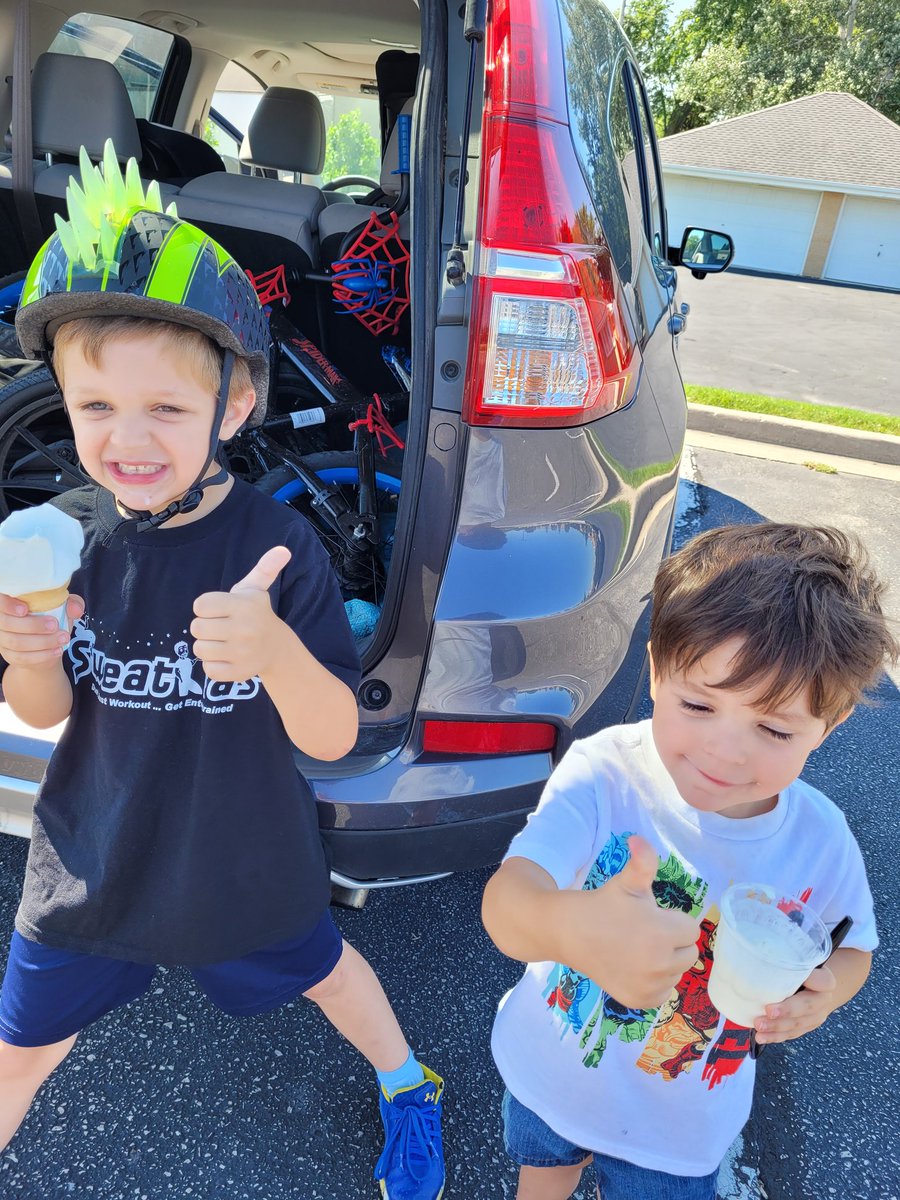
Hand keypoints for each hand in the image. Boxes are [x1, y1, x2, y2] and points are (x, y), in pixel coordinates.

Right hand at [0, 592, 84, 670]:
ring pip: (16, 642)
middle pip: (6, 623)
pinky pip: (22, 657)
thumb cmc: (51, 619)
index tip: (25, 609)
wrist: (47, 645)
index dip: (8, 605)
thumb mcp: (63, 608)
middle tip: (55, 625)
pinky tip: (57, 650)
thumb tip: (75, 608)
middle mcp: (1, 620)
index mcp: (10, 603)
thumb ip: (71, 603)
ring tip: (63, 638)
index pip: (0, 602)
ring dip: (42, 641)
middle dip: (33, 625)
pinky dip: (42, 655)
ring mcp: (3, 639)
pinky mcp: (10, 655)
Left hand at [191, 547, 290, 682]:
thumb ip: (265, 567)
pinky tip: (227, 657)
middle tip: (221, 627)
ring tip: (223, 642)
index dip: (206, 607)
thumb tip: (283, 550)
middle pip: (196, 628)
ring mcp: (242, 653)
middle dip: (204, 627)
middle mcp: (245, 629)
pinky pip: (208, 670)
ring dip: (207, 646)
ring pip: (200, 650)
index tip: (220, 610)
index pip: (199, 606)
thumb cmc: (256, 613)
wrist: (276, 648)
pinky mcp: (239, 673)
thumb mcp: (257, 588)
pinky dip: (213, 664)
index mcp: (244, 605)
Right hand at [562, 835, 701, 1010]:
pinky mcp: (639, 1001)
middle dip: (672, 941)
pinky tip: (634, 966)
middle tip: (644, 931)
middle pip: (688, 953)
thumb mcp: (626, 882)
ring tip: (636, 948)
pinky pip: (663, 991)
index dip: (671, 919)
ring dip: (665, 961)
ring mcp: (649, 986)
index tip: (650, 916)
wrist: (568, 933)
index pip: (690, 929)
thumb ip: (642, 862)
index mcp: (662, 934)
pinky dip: (654, 981)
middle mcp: (659, 965)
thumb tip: (638, 838)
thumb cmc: (602, 904)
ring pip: (677, 973)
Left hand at [753, 964, 836, 1043]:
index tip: (797, 978)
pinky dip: (775, 1036)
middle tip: (768, 1011)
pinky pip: (790, 1034)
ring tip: (759, 1025)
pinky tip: (761, 1037)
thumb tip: (760, 955)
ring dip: (777, 1027)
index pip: (824, 981)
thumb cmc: (800, 969)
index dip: (812, 981)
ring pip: (797, 1024)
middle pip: (807, 1007)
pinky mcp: (805, 1027)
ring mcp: (815, 1017)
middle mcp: (822, 1000)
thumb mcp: (798, 960)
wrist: (814, 987)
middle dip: (787, 1011)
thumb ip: (786, 959)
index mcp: (825, 981)